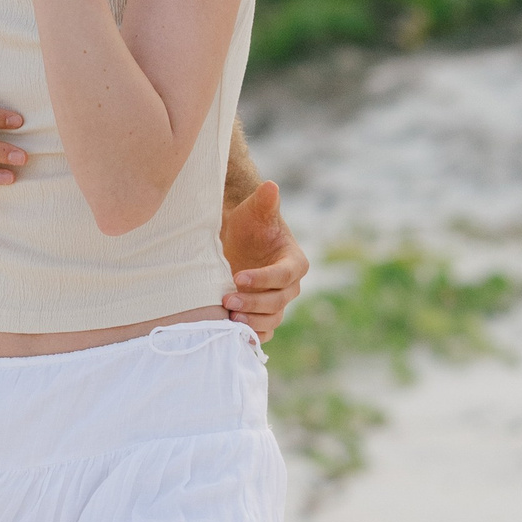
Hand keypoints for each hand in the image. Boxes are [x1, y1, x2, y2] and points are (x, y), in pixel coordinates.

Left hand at [220, 181, 306, 342]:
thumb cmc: (248, 223)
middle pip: (278, 301)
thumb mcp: (255, 211)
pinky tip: (231, 333)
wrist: (237, 239)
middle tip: (227, 300)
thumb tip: (270, 186)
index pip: (284, 275)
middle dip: (254, 303)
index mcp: (295, 262)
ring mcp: (277, 302)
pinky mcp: (263, 315)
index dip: (264, 279)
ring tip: (228, 318)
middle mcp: (290, 286)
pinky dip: (251, 335)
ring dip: (251, 322)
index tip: (239, 277)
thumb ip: (265, 201)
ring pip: (271, 319)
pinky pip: (263, 332)